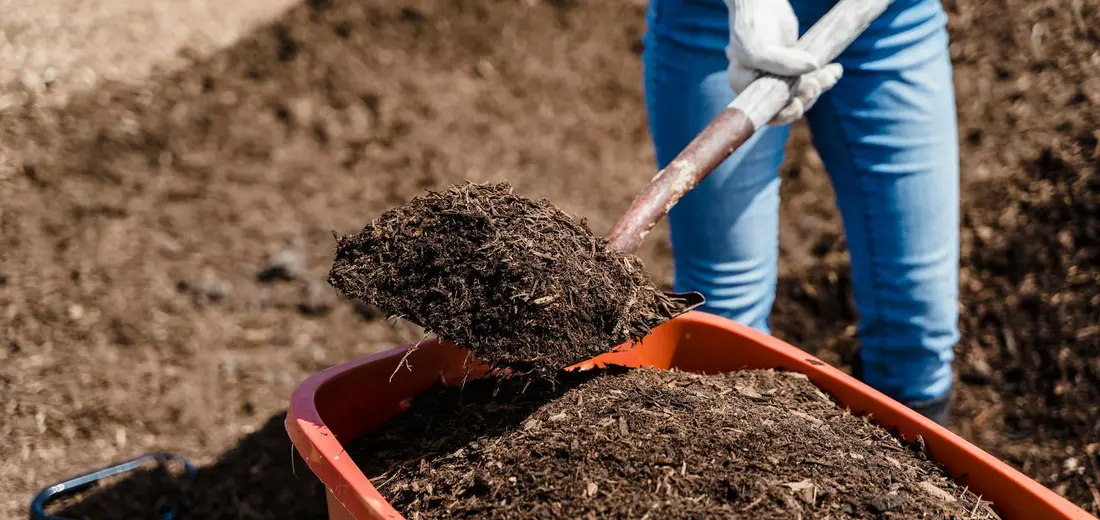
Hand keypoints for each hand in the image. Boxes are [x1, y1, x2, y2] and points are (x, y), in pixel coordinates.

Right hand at [725, 0, 843, 125]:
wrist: (761, 2)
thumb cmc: (751, 25)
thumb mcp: (759, 48)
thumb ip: (782, 63)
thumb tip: (813, 68)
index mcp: (744, 87)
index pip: (765, 113)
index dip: (784, 114)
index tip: (798, 103)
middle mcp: (759, 86)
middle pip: (786, 105)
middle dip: (805, 98)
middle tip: (816, 83)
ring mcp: (778, 76)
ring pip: (802, 93)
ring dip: (819, 86)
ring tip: (831, 74)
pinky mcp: (793, 66)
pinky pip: (810, 78)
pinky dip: (824, 76)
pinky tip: (835, 70)